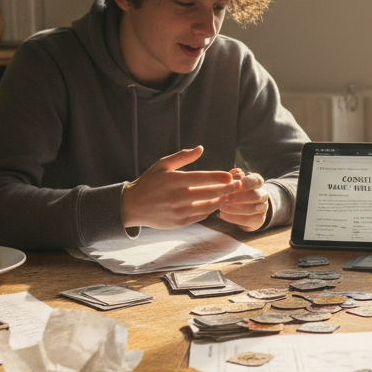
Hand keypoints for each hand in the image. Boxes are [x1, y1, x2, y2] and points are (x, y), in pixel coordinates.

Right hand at [121, 146, 240, 228]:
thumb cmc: (149, 182)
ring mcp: (179, 211)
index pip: (202, 178)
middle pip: (209, 193)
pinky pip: (201, 216)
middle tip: (238, 184)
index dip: (219, 177)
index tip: (231, 176)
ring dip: (221, 200)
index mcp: (175, 180)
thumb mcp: (162, 165)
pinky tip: (216, 203)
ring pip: (208, 206)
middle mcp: (178, 197)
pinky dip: (210, 209)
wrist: (133, 206)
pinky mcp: (180, 223)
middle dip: (226, 189)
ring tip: (230, 194)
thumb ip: (183, 157)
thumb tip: (201, 148)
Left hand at [218, 168, 270, 231]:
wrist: (242, 209)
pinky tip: (222, 215)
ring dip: (236, 208)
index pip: (257, 181)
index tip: (236, 184)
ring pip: (253, 209)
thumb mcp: (232, 183)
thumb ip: (232, 179)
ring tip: (222, 207)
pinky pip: (248, 220)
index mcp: (257, 183)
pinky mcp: (259, 219)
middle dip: (240, 197)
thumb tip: (234, 172)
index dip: (247, 183)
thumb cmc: (234, 191)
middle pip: (256, 196)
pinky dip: (234, 218)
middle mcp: (263, 195)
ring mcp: (263, 208)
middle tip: (226, 198)